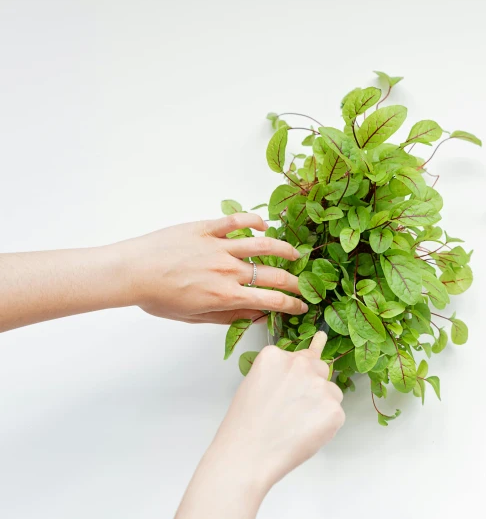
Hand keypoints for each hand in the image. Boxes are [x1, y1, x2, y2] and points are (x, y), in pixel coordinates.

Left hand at [114, 213, 308, 322]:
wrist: (130, 272)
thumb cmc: (156, 297)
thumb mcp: (194, 317)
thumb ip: (228, 316)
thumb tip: (255, 315)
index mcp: (225, 295)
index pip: (271, 300)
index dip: (291, 304)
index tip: (302, 306)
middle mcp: (228, 270)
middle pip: (273, 275)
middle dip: (294, 282)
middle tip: (303, 285)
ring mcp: (219, 246)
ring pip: (263, 245)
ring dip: (284, 249)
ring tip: (294, 253)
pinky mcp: (207, 228)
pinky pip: (237, 221)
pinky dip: (254, 221)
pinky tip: (263, 225)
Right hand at [176, 336, 344, 518]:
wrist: (247, 456)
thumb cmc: (245, 427)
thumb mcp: (254, 385)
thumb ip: (280, 373)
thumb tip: (303, 365)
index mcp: (276, 356)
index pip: (302, 355)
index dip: (301, 373)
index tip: (306, 367)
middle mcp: (300, 365)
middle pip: (321, 368)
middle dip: (313, 386)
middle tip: (296, 410)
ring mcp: (319, 386)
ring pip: (332, 392)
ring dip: (321, 406)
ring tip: (296, 426)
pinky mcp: (334, 409)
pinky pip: (336, 414)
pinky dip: (325, 426)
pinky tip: (304, 435)